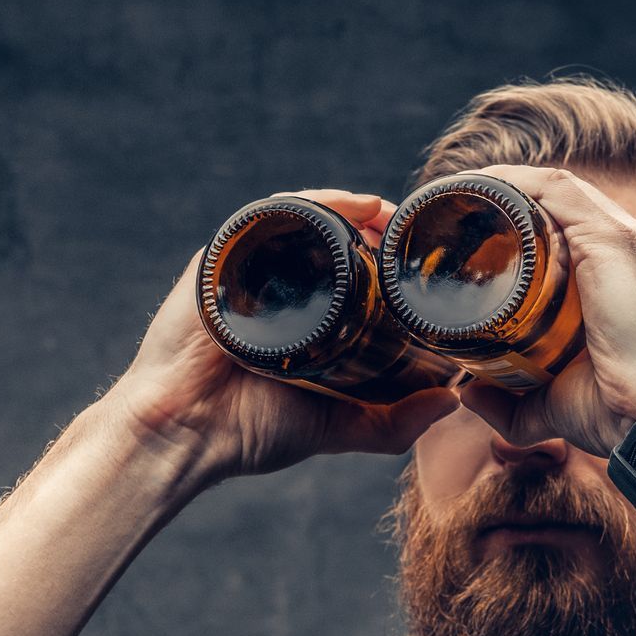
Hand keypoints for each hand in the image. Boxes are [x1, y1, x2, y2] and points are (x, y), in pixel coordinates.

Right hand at [100, 190, 461, 484]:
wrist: (183, 432)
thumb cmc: (249, 430)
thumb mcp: (339, 426)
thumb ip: (394, 422)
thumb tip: (452, 402)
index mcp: (300, 317)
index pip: (350, 272)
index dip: (387, 261)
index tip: (423, 260)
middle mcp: (273, 285)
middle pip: (331, 237)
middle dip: (375, 227)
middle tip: (414, 232)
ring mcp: (246, 267)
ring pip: (305, 219)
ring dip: (351, 208)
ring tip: (390, 215)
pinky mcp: (221, 255)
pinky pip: (270, 214)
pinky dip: (311, 203)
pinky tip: (349, 206)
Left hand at [451, 165, 635, 457]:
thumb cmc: (619, 414)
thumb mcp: (555, 403)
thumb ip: (513, 402)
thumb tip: (470, 394)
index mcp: (631, 276)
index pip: (574, 227)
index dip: (526, 221)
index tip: (480, 233)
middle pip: (563, 202)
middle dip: (509, 199)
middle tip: (459, 213)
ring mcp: (629, 239)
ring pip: (557, 188)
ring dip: (506, 184)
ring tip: (460, 192)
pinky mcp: (614, 240)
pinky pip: (556, 192)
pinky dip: (515, 184)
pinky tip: (479, 187)